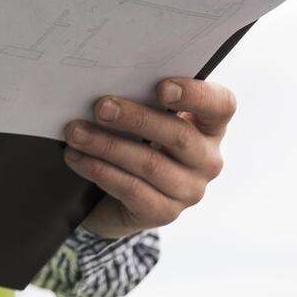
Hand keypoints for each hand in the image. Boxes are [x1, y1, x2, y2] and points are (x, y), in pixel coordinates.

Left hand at [63, 78, 235, 238]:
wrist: (115, 197)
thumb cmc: (133, 142)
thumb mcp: (142, 120)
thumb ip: (139, 99)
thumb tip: (105, 83)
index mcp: (209, 126)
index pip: (221, 105)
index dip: (196, 95)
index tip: (161, 87)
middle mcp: (207, 159)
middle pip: (179, 135)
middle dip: (136, 118)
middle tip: (100, 106)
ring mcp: (189, 190)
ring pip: (149, 164)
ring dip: (106, 145)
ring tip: (75, 132)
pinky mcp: (164, 213)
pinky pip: (131, 189)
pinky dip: (99, 170)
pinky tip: (76, 158)